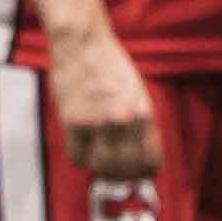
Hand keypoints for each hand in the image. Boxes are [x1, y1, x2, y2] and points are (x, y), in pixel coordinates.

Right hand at [51, 21, 163, 205]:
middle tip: (122, 175)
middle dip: (126, 176)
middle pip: (125, 167)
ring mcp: (95, 122)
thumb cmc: (111, 67)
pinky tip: (86, 153)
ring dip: (103, 171)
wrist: (83, 44)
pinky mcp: (72, 121)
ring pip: (101, 167)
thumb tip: (142, 156)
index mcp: (143, 113)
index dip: (147, 171)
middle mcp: (121, 120)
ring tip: (104, 167)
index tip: (143, 173)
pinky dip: (83, 160)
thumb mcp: (138, 94)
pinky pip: (77, 157)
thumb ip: (142, 125)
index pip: (150, 159)